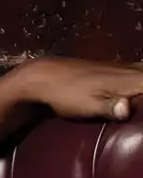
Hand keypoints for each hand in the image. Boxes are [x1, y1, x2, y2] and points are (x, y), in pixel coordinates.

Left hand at [11, 58, 140, 121]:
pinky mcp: (119, 69)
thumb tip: (126, 109)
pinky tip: (141, 82)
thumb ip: (110, 107)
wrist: (44, 77)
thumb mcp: (87, 105)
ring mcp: (127, 68)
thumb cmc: (66, 94)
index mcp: (132, 80)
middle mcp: (134, 70)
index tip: (139, 109)